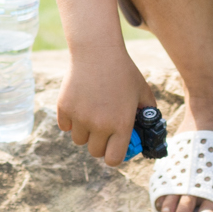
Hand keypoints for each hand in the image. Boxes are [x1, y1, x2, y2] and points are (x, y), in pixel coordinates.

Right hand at [55, 49, 156, 166]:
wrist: (97, 52)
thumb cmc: (123, 71)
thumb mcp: (142, 91)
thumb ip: (147, 112)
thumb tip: (147, 128)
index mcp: (121, 124)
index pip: (113, 159)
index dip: (114, 155)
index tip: (114, 148)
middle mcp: (100, 125)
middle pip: (95, 152)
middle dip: (100, 144)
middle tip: (103, 130)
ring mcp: (80, 118)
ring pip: (79, 140)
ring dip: (85, 132)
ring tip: (91, 115)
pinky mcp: (64, 108)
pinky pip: (65, 127)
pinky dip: (71, 121)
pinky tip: (79, 106)